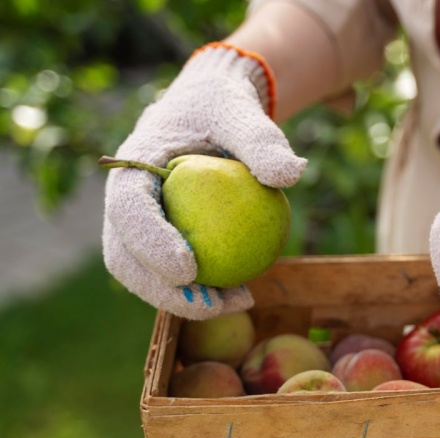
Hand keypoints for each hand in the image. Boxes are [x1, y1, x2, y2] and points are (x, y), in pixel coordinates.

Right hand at [103, 43, 305, 319]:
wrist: (209, 111)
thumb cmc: (221, 107)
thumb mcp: (241, 111)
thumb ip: (262, 140)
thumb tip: (291, 174)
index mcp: (130, 165)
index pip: (127, 210)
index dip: (150, 244)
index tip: (189, 269)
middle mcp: (125, 200)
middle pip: (124, 257)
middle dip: (161, 291)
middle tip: (212, 303)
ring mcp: (139, 224)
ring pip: (145, 275)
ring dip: (183, 300)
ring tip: (237, 302)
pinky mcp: (161, 239)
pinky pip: (175, 273)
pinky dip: (203, 289)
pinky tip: (242, 295)